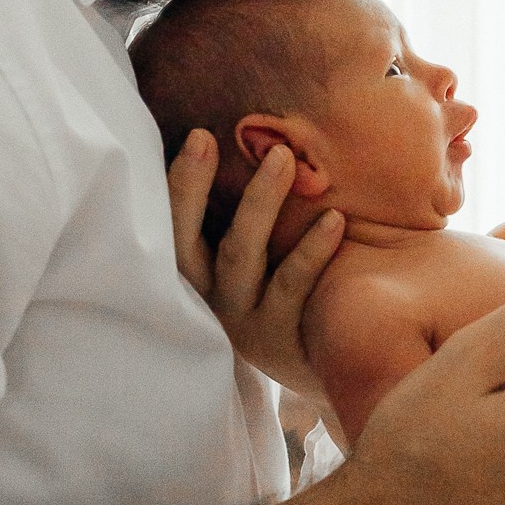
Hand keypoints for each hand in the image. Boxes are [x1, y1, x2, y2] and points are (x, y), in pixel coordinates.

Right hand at [167, 130, 345, 410]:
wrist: (332, 370)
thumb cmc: (285, 292)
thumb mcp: (254, 257)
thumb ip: (238, 212)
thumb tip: (237, 135)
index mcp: (194, 273)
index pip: (170, 224)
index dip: (177, 183)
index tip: (198, 135)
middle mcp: (208, 297)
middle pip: (186, 241)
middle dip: (189, 188)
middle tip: (205, 138)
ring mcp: (242, 320)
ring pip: (241, 256)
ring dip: (259, 204)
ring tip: (284, 156)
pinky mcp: (281, 340)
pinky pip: (292, 288)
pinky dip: (311, 252)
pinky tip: (334, 219)